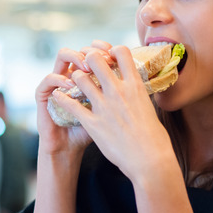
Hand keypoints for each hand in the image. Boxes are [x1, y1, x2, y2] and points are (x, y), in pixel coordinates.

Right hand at [36, 40, 113, 155]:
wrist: (70, 149)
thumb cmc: (94, 132)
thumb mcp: (110, 111)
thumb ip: (119, 95)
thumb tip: (141, 83)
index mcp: (88, 76)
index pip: (95, 51)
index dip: (104, 48)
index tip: (114, 54)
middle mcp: (72, 74)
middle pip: (81, 48)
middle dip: (92, 50)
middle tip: (102, 59)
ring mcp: (57, 82)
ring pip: (62, 55)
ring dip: (75, 57)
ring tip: (86, 68)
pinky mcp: (44, 95)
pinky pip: (49, 79)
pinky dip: (59, 79)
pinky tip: (69, 84)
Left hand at [54, 46, 174, 181]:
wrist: (150, 161)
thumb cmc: (154, 139)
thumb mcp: (149, 108)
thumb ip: (138, 96)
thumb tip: (135, 90)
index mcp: (135, 86)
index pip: (121, 52)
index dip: (111, 50)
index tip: (107, 57)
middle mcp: (118, 91)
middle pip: (95, 59)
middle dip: (87, 59)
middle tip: (85, 65)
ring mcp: (104, 107)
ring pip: (80, 78)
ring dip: (75, 78)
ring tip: (74, 82)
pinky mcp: (93, 123)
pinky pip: (71, 105)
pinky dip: (62, 99)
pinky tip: (58, 97)